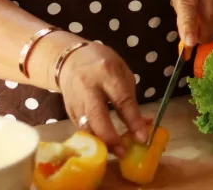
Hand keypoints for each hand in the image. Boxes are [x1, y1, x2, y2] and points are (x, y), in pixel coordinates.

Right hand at [59, 41, 148, 156]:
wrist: (71, 59)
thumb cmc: (103, 64)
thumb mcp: (122, 71)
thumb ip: (131, 97)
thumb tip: (144, 124)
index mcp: (107, 72)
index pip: (121, 99)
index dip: (132, 120)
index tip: (143, 137)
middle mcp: (89, 86)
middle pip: (97, 115)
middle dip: (111, 137)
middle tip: (124, 151)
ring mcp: (76, 100)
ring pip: (86, 127)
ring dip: (101, 142)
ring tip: (116, 151)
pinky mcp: (68, 111)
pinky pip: (81, 130)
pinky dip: (94, 139)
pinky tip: (104, 145)